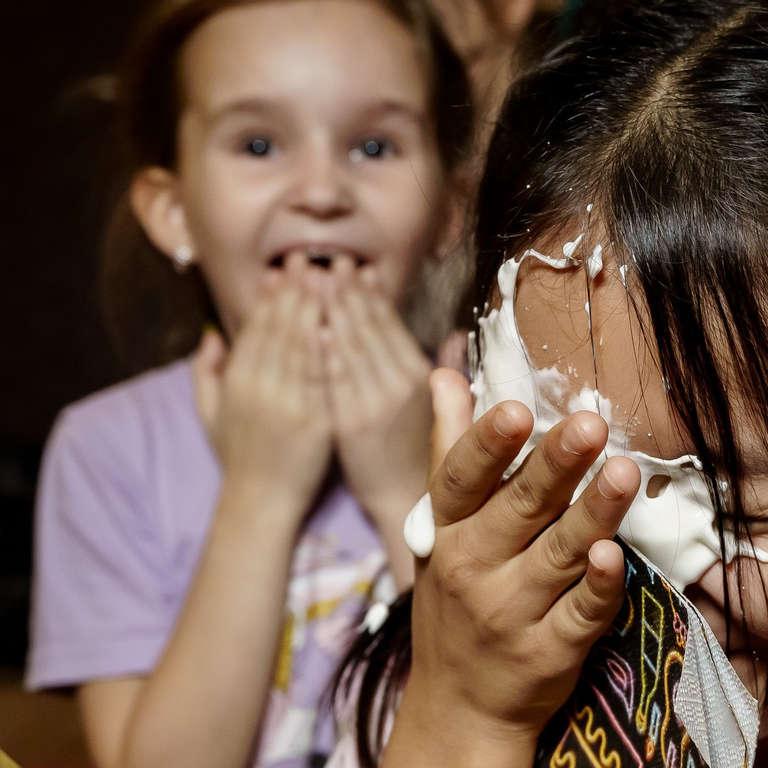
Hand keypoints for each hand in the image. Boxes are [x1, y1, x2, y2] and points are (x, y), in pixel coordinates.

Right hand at [190, 263, 334, 517]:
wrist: (261, 501)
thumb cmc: (236, 456)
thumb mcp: (209, 412)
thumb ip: (205, 371)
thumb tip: (211, 334)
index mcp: (236, 379)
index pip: (256, 325)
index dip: (271, 295)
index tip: (284, 270)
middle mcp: (260, 386)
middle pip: (282, 326)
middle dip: (298, 289)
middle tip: (312, 260)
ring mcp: (289, 402)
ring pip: (306, 343)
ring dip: (319, 305)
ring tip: (331, 278)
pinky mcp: (316, 419)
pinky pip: (327, 373)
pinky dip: (334, 344)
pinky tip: (344, 320)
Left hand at [321, 269, 433, 536]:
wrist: (404, 504)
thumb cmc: (421, 457)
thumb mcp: (444, 411)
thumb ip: (447, 371)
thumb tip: (458, 335)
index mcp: (421, 377)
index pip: (391, 325)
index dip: (371, 295)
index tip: (355, 269)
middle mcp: (400, 384)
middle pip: (368, 327)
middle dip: (344, 291)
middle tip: (323, 263)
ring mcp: (374, 402)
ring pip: (349, 344)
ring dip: (328, 309)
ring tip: (308, 282)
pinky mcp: (349, 421)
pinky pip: (333, 376)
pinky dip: (321, 348)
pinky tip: (309, 326)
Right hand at [404, 372, 634, 744]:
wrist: (460, 711)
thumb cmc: (455, 602)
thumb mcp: (439, 531)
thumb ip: (449, 451)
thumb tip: (446, 374)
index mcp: (447, 533)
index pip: (461, 481)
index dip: (486, 446)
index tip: (515, 409)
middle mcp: (474, 571)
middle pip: (519, 510)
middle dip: (555, 466)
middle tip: (590, 424)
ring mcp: (512, 615)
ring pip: (558, 556)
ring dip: (592, 515)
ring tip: (623, 472)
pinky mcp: (551, 653)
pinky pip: (582, 615)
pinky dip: (598, 588)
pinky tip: (614, 558)